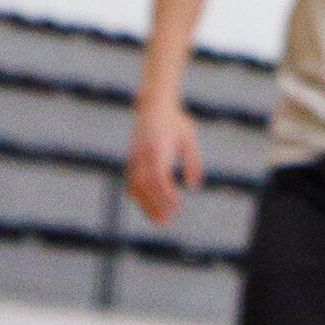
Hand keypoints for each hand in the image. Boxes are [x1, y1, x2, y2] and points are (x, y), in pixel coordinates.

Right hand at [124, 101, 203, 224]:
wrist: (153, 103)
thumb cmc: (175, 120)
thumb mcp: (189, 137)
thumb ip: (192, 162)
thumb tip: (193, 186)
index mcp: (158, 147)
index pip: (159, 176)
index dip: (165, 194)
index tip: (176, 206)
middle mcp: (143, 153)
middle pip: (144, 185)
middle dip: (153, 205)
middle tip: (166, 221)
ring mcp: (134, 155)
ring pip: (134, 185)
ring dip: (145, 204)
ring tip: (158, 219)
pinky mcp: (130, 157)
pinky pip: (130, 181)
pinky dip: (137, 196)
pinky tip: (147, 206)